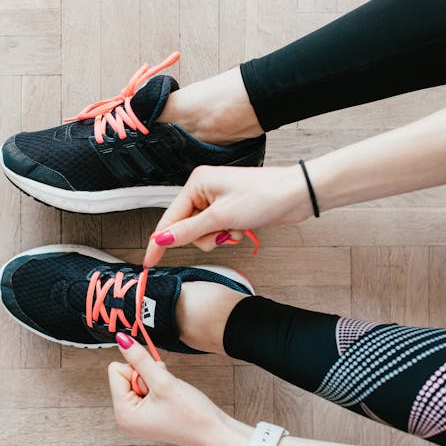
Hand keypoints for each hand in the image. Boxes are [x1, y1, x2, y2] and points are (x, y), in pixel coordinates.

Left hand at [107, 333, 239, 445]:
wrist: (214, 432)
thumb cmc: (191, 415)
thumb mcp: (163, 381)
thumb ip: (140, 358)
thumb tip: (122, 340)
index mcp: (123, 413)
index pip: (115, 370)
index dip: (137, 369)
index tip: (154, 381)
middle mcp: (126, 415)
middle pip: (125, 373)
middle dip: (147, 375)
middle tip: (164, 390)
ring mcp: (137, 414)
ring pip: (138, 377)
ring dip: (156, 379)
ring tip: (169, 394)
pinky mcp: (147, 411)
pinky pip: (147, 385)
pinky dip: (160, 385)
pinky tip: (170, 396)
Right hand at [143, 165, 312, 267]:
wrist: (295, 194)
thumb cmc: (263, 196)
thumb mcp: (220, 217)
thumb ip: (188, 231)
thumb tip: (162, 240)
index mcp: (196, 183)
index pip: (169, 219)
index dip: (159, 242)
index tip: (150, 262)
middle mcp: (203, 189)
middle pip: (186, 227)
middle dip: (203, 237)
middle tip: (221, 233)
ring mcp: (217, 199)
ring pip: (202, 232)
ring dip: (217, 237)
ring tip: (235, 229)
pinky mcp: (229, 209)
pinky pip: (217, 230)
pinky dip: (228, 234)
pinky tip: (242, 228)